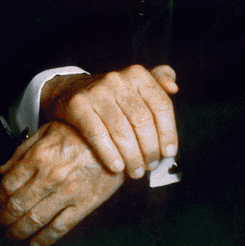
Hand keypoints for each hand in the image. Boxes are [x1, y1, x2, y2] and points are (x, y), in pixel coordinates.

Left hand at [0, 121, 123, 245]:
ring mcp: (68, 192)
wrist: (118, 139)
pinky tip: (35, 242)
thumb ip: (23, 149)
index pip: (9, 184)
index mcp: (41, 154)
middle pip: (17, 205)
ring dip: (18, 230)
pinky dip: (43, 239)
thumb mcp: (49, 130)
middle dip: (4, 217)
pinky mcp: (84, 204)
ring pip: (34, 220)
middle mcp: (51, 175)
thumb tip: (3, 169)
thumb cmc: (83, 132)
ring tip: (13, 233)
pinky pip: (59, 228)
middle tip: (1, 221)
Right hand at [40, 64, 178, 178]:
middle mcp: (118, 79)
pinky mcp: (78, 104)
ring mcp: (97, 91)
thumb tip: (174, 88)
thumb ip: (159, 83)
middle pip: (142, 120)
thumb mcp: (136, 84)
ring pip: (121, 130)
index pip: (161, 105)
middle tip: (150, 166)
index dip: (168, 131)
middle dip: (150, 149)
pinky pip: (97, 134)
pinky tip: (117, 167)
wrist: (70, 91)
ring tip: (136, 171)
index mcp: (138, 74)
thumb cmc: (113, 95)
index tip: (169, 152)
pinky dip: (110, 154)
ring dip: (132, 157)